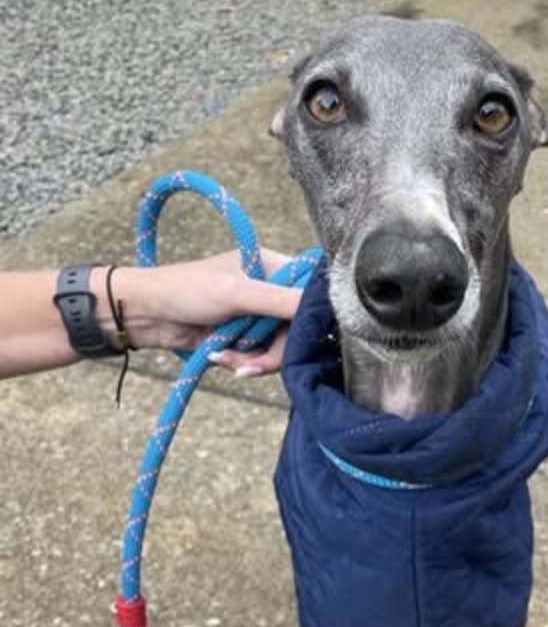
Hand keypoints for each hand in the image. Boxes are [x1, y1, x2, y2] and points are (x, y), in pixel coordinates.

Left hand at [96, 249, 302, 375]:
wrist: (146, 315)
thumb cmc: (185, 290)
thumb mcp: (236, 293)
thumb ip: (281, 300)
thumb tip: (322, 307)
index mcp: (274, 265)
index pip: (311, 290)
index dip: (311, 314)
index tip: (301, 333)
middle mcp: (271, 289)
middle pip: (298, 328)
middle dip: (275, 348)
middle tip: (253, 358)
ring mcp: (258, 316)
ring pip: (281, 348)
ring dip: (255, 358)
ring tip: (227, 356)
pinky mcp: (246, 337)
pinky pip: (261, 357)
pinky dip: (242, 361)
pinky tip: (221, 356)